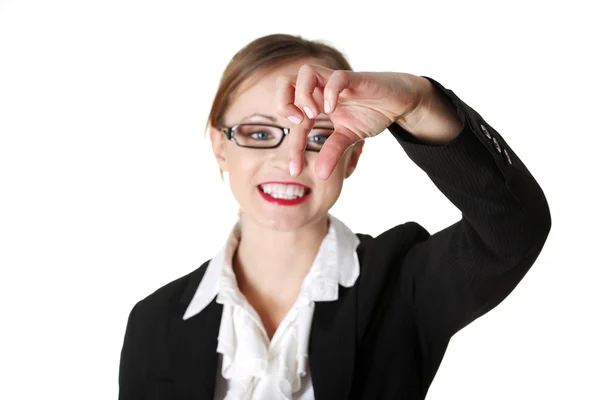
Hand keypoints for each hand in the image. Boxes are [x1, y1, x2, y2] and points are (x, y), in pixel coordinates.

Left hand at [275, 65, 427, 179]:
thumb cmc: (370, 113)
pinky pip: (336, 78)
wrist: (399, 101)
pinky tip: (333, 110)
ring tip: (313, 114)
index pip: (294, 123)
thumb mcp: (348, 138)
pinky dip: (330, 92)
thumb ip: (333, 152)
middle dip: (282, 102)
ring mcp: (335, 82)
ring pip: (305, 72)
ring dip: (302, 94)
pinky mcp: (355, 78)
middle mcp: (321, 90)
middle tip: (298, 122)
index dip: (293, 148)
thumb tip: (320, 175)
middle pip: (284, 82)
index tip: (296, 170)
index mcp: (316, 103)